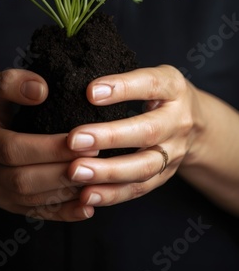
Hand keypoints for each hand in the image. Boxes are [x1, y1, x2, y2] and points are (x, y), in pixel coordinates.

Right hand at [0, 69, 97, 221]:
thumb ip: (12, 83)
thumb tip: (41, 91)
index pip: (11, 149)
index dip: (45, 147)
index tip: (77, 138)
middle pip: (23, 180)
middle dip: (61, 171)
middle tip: (96, 157)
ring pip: (31, 201)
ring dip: (65, 191)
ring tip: (97, 177)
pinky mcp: (9, 204)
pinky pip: (36, 213)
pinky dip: (63, 213)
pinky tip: (88, 207)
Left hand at [66, 64, 197, 208]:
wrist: (196, 123)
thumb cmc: (159, 92)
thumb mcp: (150, 75)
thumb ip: (123, 80)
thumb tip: (77, 83)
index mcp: (173, 87)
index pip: (149, 84)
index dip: (121, 88)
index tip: (90, 92)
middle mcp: (178, 121)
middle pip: (147, 131)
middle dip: (109, 137)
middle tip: (74, 140)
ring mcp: (174, 152)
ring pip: (144, 166)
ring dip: (107, 172)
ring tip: (75, 171)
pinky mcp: (165, 175)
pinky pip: (139, 188)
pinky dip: (112, 194)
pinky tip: (87, 195)